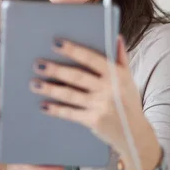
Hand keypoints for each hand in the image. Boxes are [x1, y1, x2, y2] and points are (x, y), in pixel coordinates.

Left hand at [30, 36, 159, 166]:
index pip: (91, 58)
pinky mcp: (93, 121)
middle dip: (56, 69)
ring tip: (34, 84)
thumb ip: (121, 57)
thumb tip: (115, 36)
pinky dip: (56, 109)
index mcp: (116, 74)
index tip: (56, 43)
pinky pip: (71, 113)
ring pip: (70, 95)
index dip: (73, 50)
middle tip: (37, 64)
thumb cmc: (128, 101)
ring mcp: (100, 106)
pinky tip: (43, 105)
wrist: (135, 134)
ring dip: (50, 89)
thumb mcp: (128, 78)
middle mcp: (108, 89)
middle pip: (77, 76)